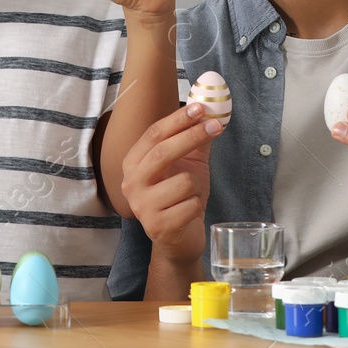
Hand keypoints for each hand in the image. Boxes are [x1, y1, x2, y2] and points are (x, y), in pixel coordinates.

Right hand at [121, 102, 220, 266]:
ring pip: (184, 181)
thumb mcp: (188, 164)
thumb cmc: (181, 197)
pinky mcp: (158, 226)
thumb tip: (211, 111)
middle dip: (192, 136)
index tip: (199, 108)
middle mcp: (131, 183)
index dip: (177, 120)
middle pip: (162, 152)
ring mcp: (142, 206)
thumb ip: (195, 140)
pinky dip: (197, 205)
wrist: (179, 240)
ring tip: (191, 195)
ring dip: (197, 186)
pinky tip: (189, 213)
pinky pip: (191, 204)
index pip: (154, 134)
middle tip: (216, 126)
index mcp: (133, 163)